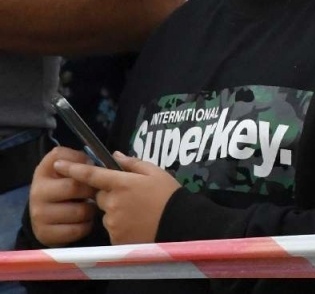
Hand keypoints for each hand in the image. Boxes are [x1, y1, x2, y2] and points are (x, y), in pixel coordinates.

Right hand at [28, 147, 96, 247]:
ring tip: (89, 207)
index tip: (91, 167)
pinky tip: (83, 221)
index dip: (82, 162)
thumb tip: (101, 162)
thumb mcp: (70, 170)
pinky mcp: (45, 233)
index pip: (62, 158)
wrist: (48, 218)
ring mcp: (39, 214)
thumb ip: (83, 161)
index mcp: (44, 170)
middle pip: (76, 187)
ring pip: (80, 211)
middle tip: (98, 191)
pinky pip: (78, 229)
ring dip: (91, 210)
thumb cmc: (67, 187)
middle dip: (93, 190)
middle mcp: (37, 191)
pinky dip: (87, 226)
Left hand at [59, 153, 179, 244]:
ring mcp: (113, 221)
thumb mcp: (156, 172)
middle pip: (101, 196)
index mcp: (122, 183)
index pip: (92, 174)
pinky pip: (112, 228)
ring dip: (116, 211)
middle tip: (131, 196)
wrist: (179, 223)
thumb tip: (116, 155)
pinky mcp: (115, 237)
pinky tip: (137, 224)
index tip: (58, 165)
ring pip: (106, 213)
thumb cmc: (169, 194)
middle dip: (110, 195)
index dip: (73, 169)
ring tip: (138, 213)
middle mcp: (113, 202)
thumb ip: (133, 163)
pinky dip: (121, 226)